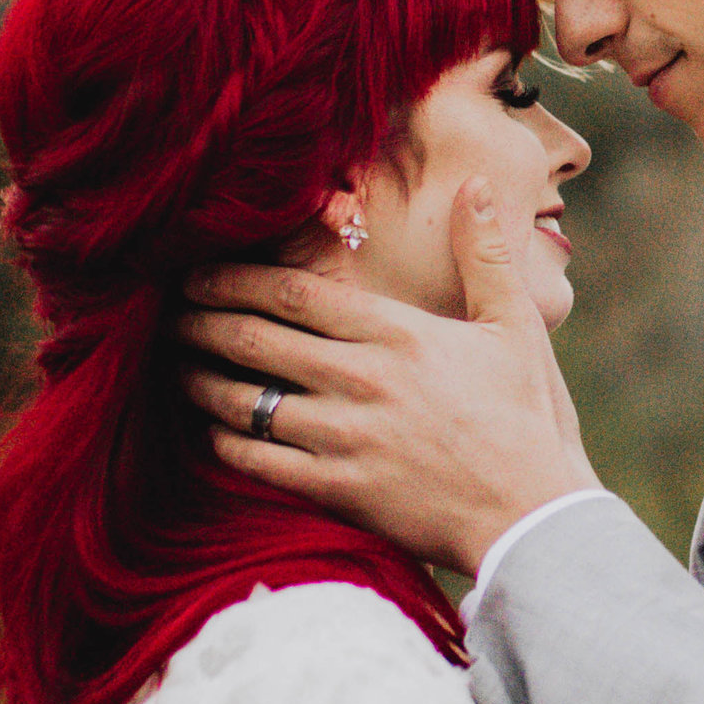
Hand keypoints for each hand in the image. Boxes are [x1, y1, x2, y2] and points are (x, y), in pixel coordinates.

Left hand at [179, 180, 598, 575]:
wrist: (534, 519)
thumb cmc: (528, 420)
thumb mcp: (516, 328)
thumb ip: (485, 254)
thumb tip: (476, 185)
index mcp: (398, 334)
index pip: (293, 293)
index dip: (234, 279)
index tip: (198, 272)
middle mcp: (361, 380)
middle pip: (255, 339)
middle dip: (202, 321)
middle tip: (170, 312)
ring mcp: (344, 438)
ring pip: (246, 400)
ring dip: (203, 379)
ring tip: (180, 366)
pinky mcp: (338, 491)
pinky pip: (258, 461)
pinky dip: (226, 441)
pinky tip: (213, 431)